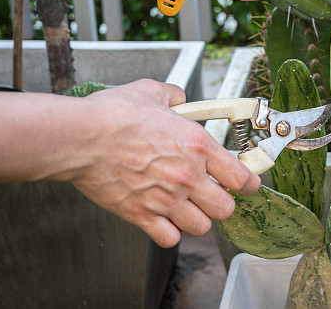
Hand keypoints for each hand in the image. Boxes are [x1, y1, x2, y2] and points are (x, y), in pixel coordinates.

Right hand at [68, 80, 259, 247]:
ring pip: (201, 227)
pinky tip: (163, 219)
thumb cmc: (114, 115)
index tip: (246, 183)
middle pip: (226, 208)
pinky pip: (169, 238)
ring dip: (196, 219)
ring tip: (186, 207)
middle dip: (222, 203)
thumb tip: (180, 99)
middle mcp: (188, 176)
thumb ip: (174, 96)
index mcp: (199, 146)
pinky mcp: (141, 215)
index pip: (242, 178)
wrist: (81, 137)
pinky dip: (168, 232)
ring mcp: (166, 199)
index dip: (248, 183)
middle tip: (212, 195)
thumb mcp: (153, 92)